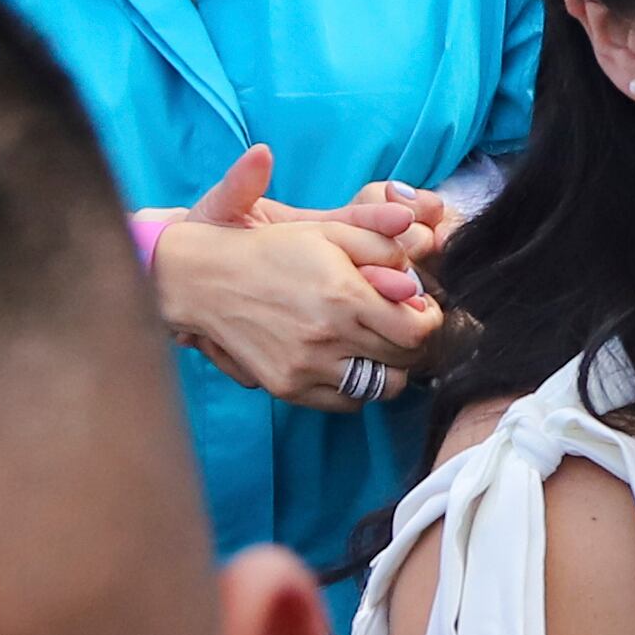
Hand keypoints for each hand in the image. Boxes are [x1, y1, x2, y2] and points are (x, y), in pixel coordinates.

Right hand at [148, 147, 443, 409]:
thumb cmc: (272, 250)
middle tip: (401, 325)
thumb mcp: (329, 231)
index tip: (420, 309)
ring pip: (380, 390)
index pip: (416, 331)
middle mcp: (328, 339)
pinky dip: (355, 386)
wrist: (206, 280)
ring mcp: (306, 370)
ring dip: (388, 369)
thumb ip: (380, 248)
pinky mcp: (289, 388)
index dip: (428, 321)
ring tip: (375, 346)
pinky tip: (345, 360)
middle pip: (404, 363)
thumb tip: (415, 281)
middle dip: (412, 343)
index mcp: (344, 297)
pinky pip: (345, 403)